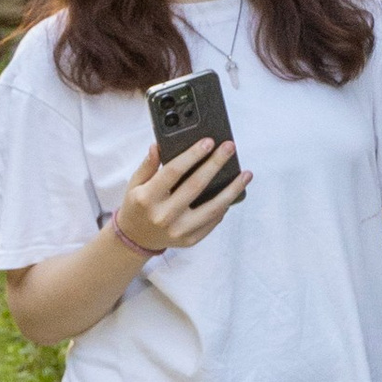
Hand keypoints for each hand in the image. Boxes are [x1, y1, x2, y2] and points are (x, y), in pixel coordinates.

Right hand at [113, 135, 248, 257]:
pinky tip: (234, 192)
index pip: (173, 172)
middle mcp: (163, 216)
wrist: (136, 239)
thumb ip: (148, 165)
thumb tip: (158, 145)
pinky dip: (224, 206)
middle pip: (196, 186)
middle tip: (229, 147)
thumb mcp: (135, 184)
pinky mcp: (190, 240)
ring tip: (246, 174)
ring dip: (232, 189)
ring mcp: (178, 230)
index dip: (192, 155)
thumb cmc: (137, 206)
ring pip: (212, 208)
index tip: (208, 142)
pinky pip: (212, 221)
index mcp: (147, 198)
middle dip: (215, 164)